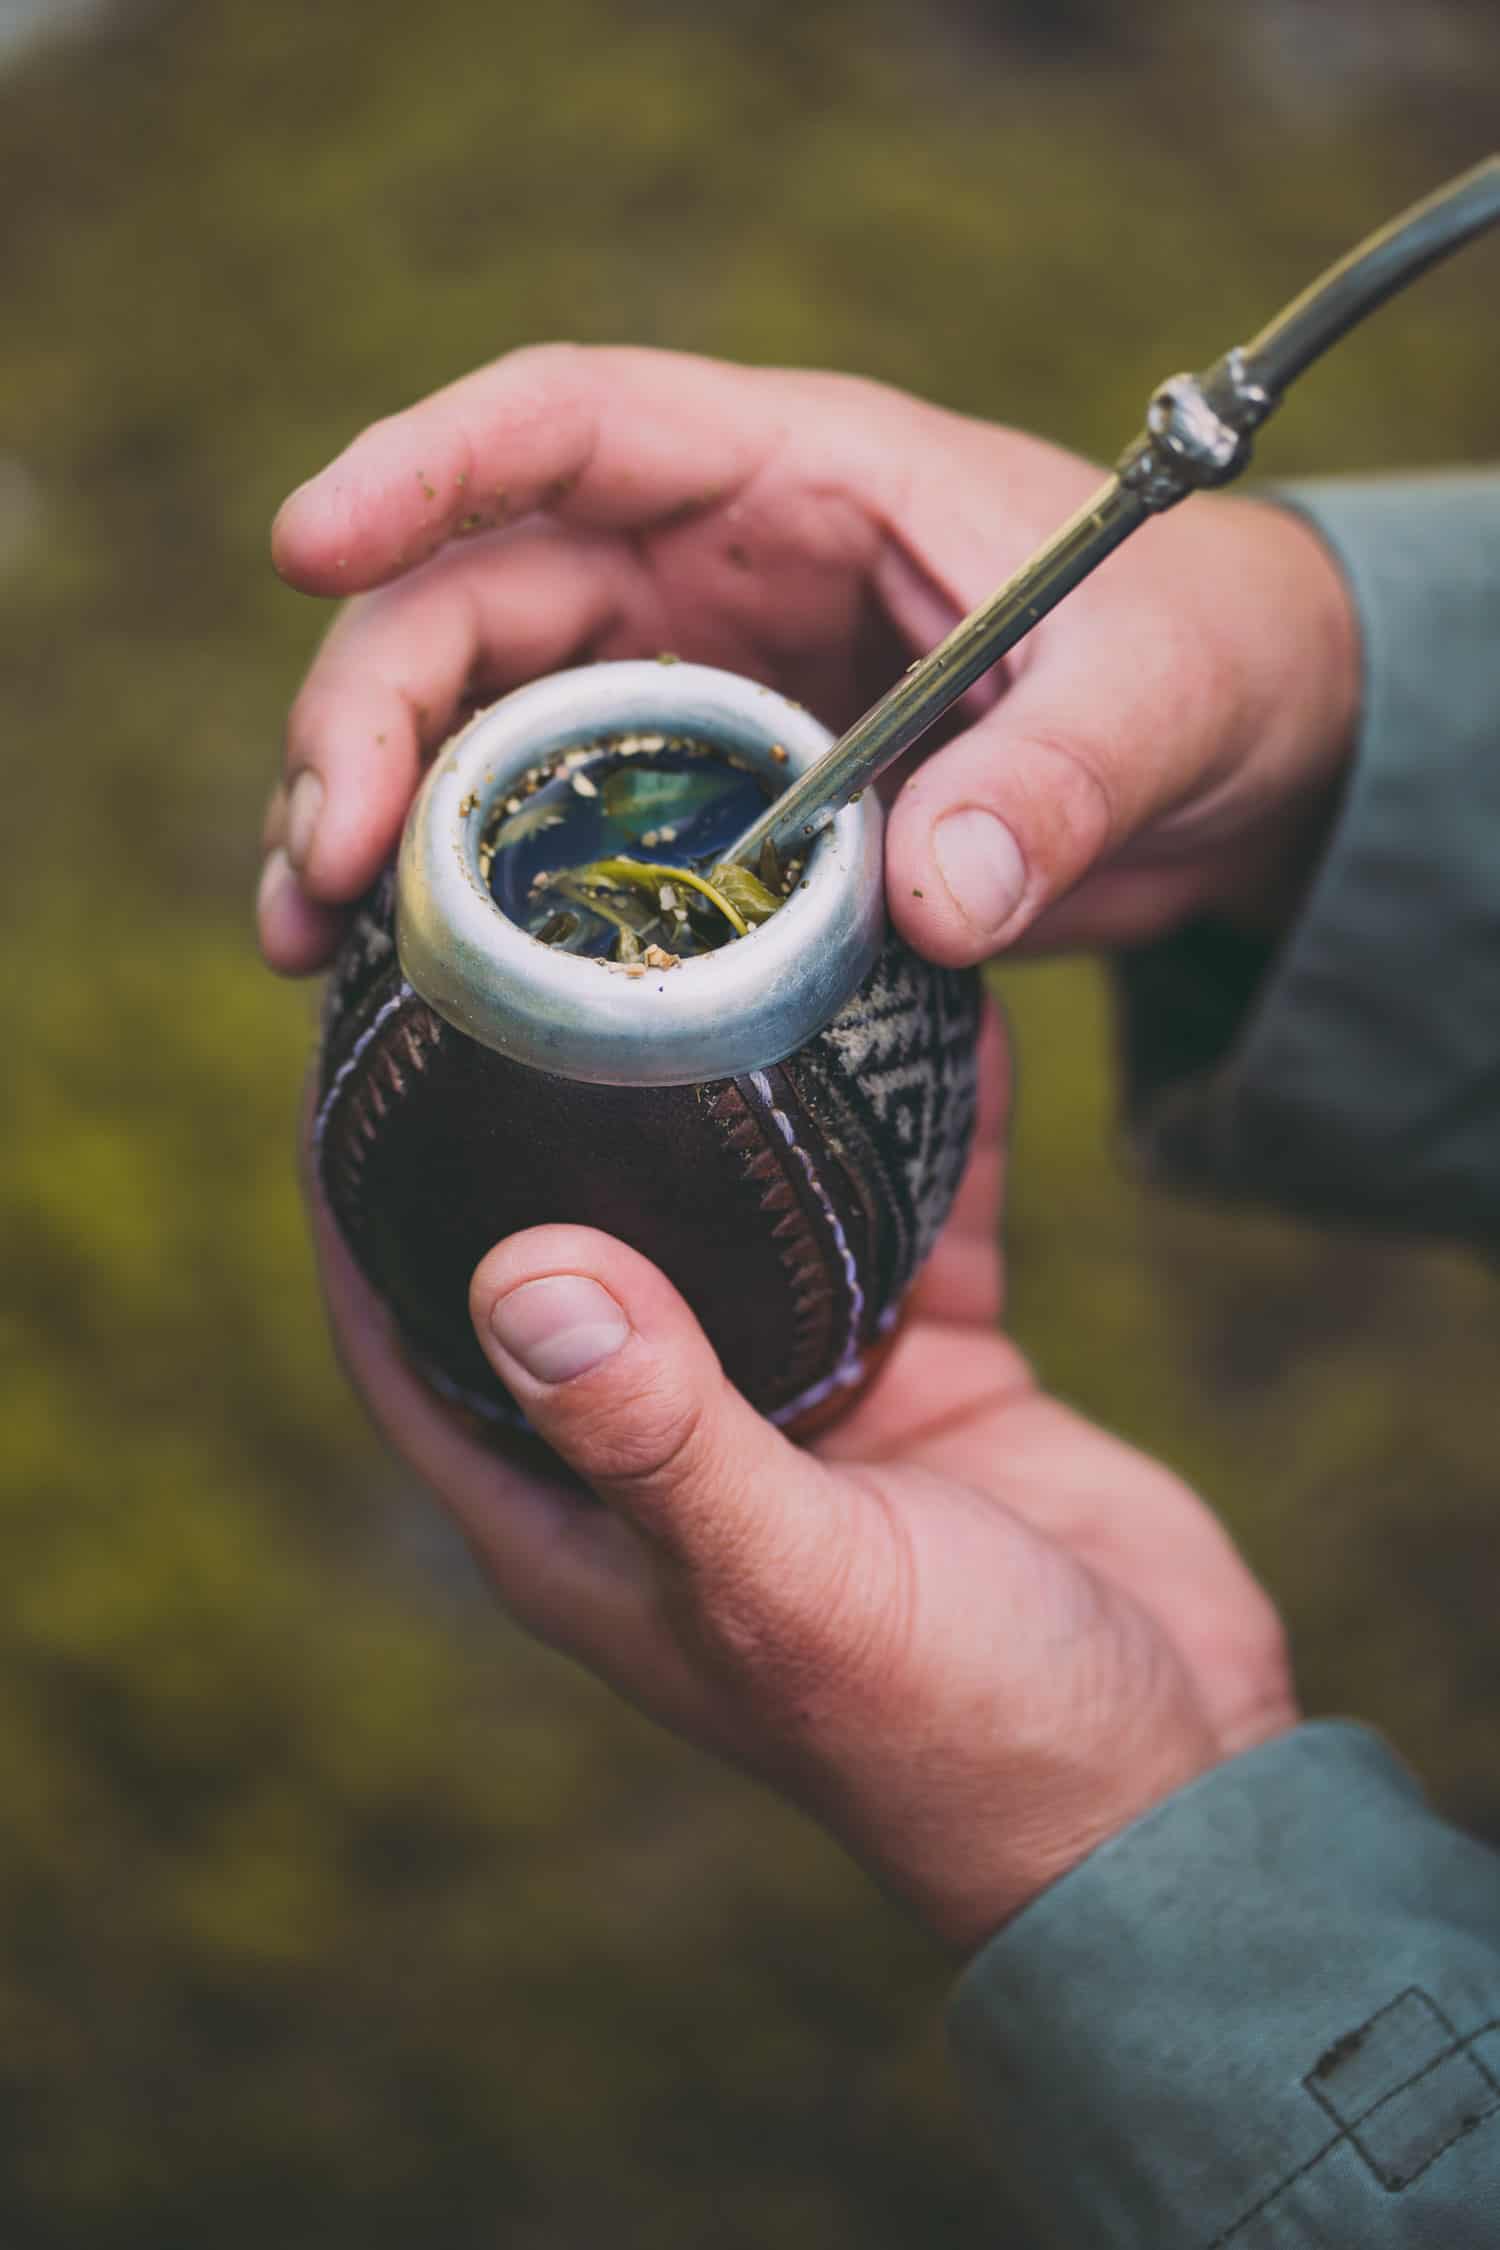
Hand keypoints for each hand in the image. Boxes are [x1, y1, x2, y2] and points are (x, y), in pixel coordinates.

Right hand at [259, 343, 1357, 975]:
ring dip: (375, 819)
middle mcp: (704, 569)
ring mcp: (684, 687)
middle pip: (472, 599)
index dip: (431, 467)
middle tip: (320, 866)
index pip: (575, 424)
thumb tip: (937, 901)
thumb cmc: (1194, 660)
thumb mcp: (1157, 703)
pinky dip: (460, 900)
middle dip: (367, 714)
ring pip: (474, 725)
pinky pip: (539, 831)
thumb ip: (1061, 782)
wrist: (1216, 750)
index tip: (310, 547)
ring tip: (302, 941)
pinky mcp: (689, 801)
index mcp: (796, 476)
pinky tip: (398, 986)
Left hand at [309, 1013, 1296, 1951]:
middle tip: (539, 947)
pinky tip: (927, 1001)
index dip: (360, 1205)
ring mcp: (808, 1397)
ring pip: (752, 1209)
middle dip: (552, 1107)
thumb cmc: (955, 1736)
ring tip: (731, 939)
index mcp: (585, 1517)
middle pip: (577, 1244)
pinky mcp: (930, 1366)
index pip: (413, 1340)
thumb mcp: (792, 1585)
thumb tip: (518, 1270)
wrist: (1168, 1785)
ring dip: (743, 1093)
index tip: (349, 1053)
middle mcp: (673, 1443)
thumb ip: (664, 1437)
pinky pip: (912, 1211)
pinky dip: (921, 1122)